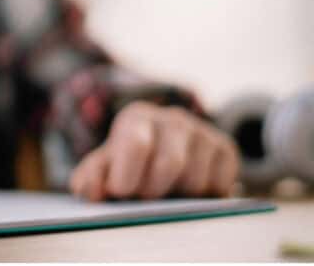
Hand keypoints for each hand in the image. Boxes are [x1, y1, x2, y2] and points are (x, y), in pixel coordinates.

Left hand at [69, 101, 239, 200]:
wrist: (162, 153)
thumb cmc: (127, 163)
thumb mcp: (104, 166)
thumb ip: (91, 178)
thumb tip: (89, 191)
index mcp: (137, 117)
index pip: (136, 144)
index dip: (127, 176)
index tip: (120, 192)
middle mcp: (173, 119)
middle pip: (171, 164)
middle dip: (153, 190)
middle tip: (143, 197)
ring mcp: (203, 132)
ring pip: (197, 180)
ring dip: (177, 196)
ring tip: (164, 192)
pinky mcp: (226, 150)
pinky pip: (219, 186)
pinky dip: (201, 198)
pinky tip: (187, 191)